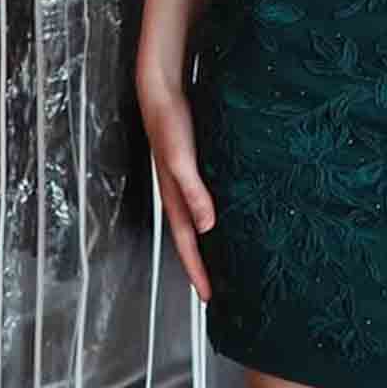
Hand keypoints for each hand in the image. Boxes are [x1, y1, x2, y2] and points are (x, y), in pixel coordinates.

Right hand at [138, 78, 214, 302]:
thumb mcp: (182, 158)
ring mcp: (184, 181)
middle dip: (201, 265)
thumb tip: (207, 227)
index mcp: (174, 197)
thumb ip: (193, 191)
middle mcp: (178, 193)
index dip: (198, 270)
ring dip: (205, 244)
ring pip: (195, 222)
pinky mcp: (194, 167)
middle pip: (190, 239)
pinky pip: (202, 201)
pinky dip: (210, 217)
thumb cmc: (170, 122)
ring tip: (222, 262)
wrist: (162, 91)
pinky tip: (224, 217)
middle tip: (217, 290)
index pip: (187, 243)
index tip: (210, 296)